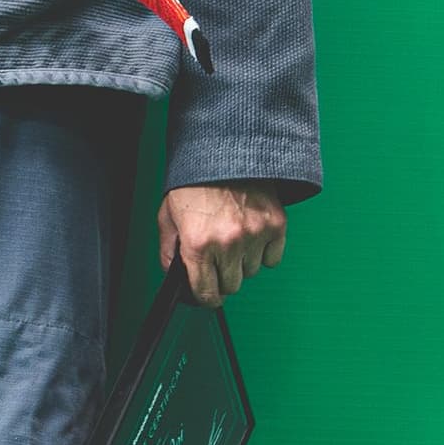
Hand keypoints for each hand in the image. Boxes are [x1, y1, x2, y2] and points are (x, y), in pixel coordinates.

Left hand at [160, 181, 289, 306]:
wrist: (223, 148)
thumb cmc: (194, 180)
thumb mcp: (168, 215)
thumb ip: (168, 251)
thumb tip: (175, 275)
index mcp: (198, 244)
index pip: (207, 293)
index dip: (205, 297)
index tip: (207, 295)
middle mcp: (228, 243)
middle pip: (231, 286)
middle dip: (222, 277)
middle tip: (218, 258)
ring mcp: (254, 234)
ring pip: (251, 272)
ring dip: (243, 262)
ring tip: (233, 237)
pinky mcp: (275, 224)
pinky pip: (273, 259)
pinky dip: (264, 252)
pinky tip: (252, 236)